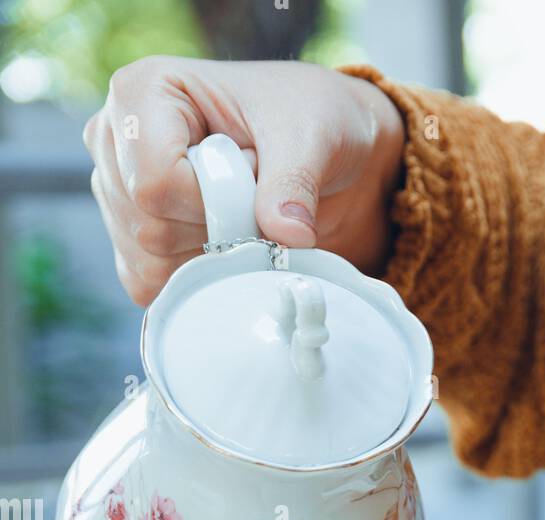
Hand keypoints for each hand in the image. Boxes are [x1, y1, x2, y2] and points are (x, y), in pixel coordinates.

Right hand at [83, 57, 404, 303]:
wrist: (310, 146)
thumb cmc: (302, 119)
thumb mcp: (310, 136)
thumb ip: (294, 182)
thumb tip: (289, 236)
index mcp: (143, 90)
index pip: (155, 182)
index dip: (213, 204)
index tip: (254, 176)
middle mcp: (114, 138)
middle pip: (149, 227)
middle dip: (216, 228)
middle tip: (253, 191)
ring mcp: (115, 190)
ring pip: (148, 261)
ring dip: (209, 254)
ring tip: (238, 207)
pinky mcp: (127, 236)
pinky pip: (148, 283)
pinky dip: (196, 279)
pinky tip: (223, 241)